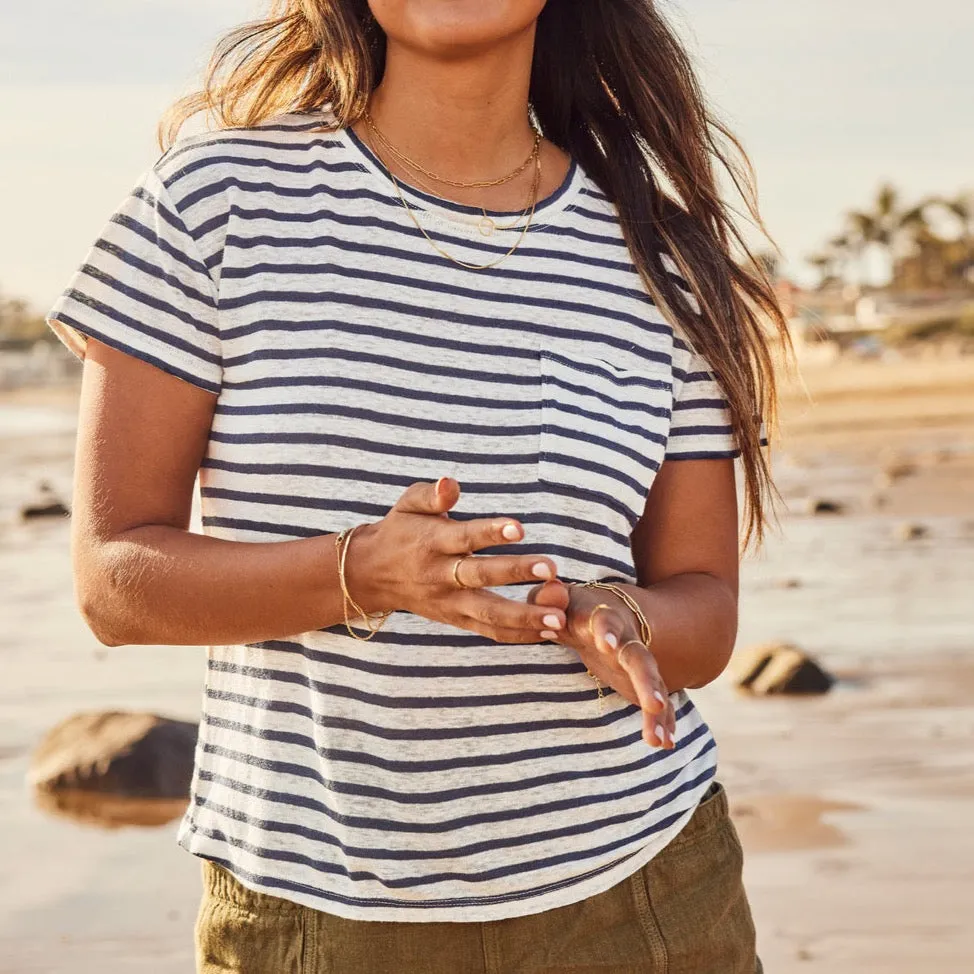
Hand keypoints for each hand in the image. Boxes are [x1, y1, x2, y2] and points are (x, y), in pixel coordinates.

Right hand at [344, 478, 567, 642]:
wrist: (372, 574)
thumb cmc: (401, 531)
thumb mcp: (408, 504)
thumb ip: (432, 495)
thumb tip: (451, 483)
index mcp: (432, 543)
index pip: (464, 538)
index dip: (491, 533)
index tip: (520, 528)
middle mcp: (441, 576)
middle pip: (480, 577)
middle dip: (516, 573)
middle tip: (551, 568)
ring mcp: (449, 603)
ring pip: (488, 614)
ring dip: (524, 617)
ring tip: (557, 617)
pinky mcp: (456, 620)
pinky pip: (490, 632)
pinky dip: (519, 635)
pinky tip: (549, 632)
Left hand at [527, 579, 675, 749]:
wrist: (607, 608)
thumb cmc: (573, 607)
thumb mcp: (559, 599)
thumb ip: (548, 596)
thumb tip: (551, 591)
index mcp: (601, 617)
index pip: (604, 621)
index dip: (606, 630)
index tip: (606, 644)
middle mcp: (624, 639)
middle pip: (638, 657)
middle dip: (646, 680)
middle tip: (652, 703)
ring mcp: (635, 661)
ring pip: (650, 682)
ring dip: (656, 708)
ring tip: (657, 740)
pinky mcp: (639, 681)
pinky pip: (655, 702)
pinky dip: (661, 721)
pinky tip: (665, 743)